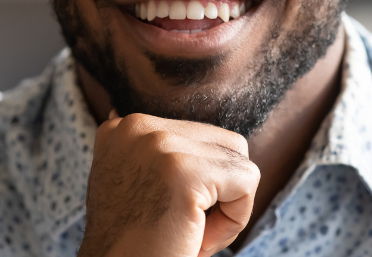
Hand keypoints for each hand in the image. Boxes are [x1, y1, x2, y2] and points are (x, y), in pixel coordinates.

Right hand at [78, 111, 260, 256]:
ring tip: (186, 231)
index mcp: (124, 127)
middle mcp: (136, 127)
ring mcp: (158, 145)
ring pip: (239, 161)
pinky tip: (195, 238)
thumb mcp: (133, 184)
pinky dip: (234, 220)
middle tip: (181, 227)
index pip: (200, 137)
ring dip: (225, 206)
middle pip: (225, 143)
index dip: (200, 184)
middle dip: (218, 191)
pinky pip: (248, 182)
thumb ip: (157, 156)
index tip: (164, 214)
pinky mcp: (184, 171)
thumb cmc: (133, 245)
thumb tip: (191, 137)